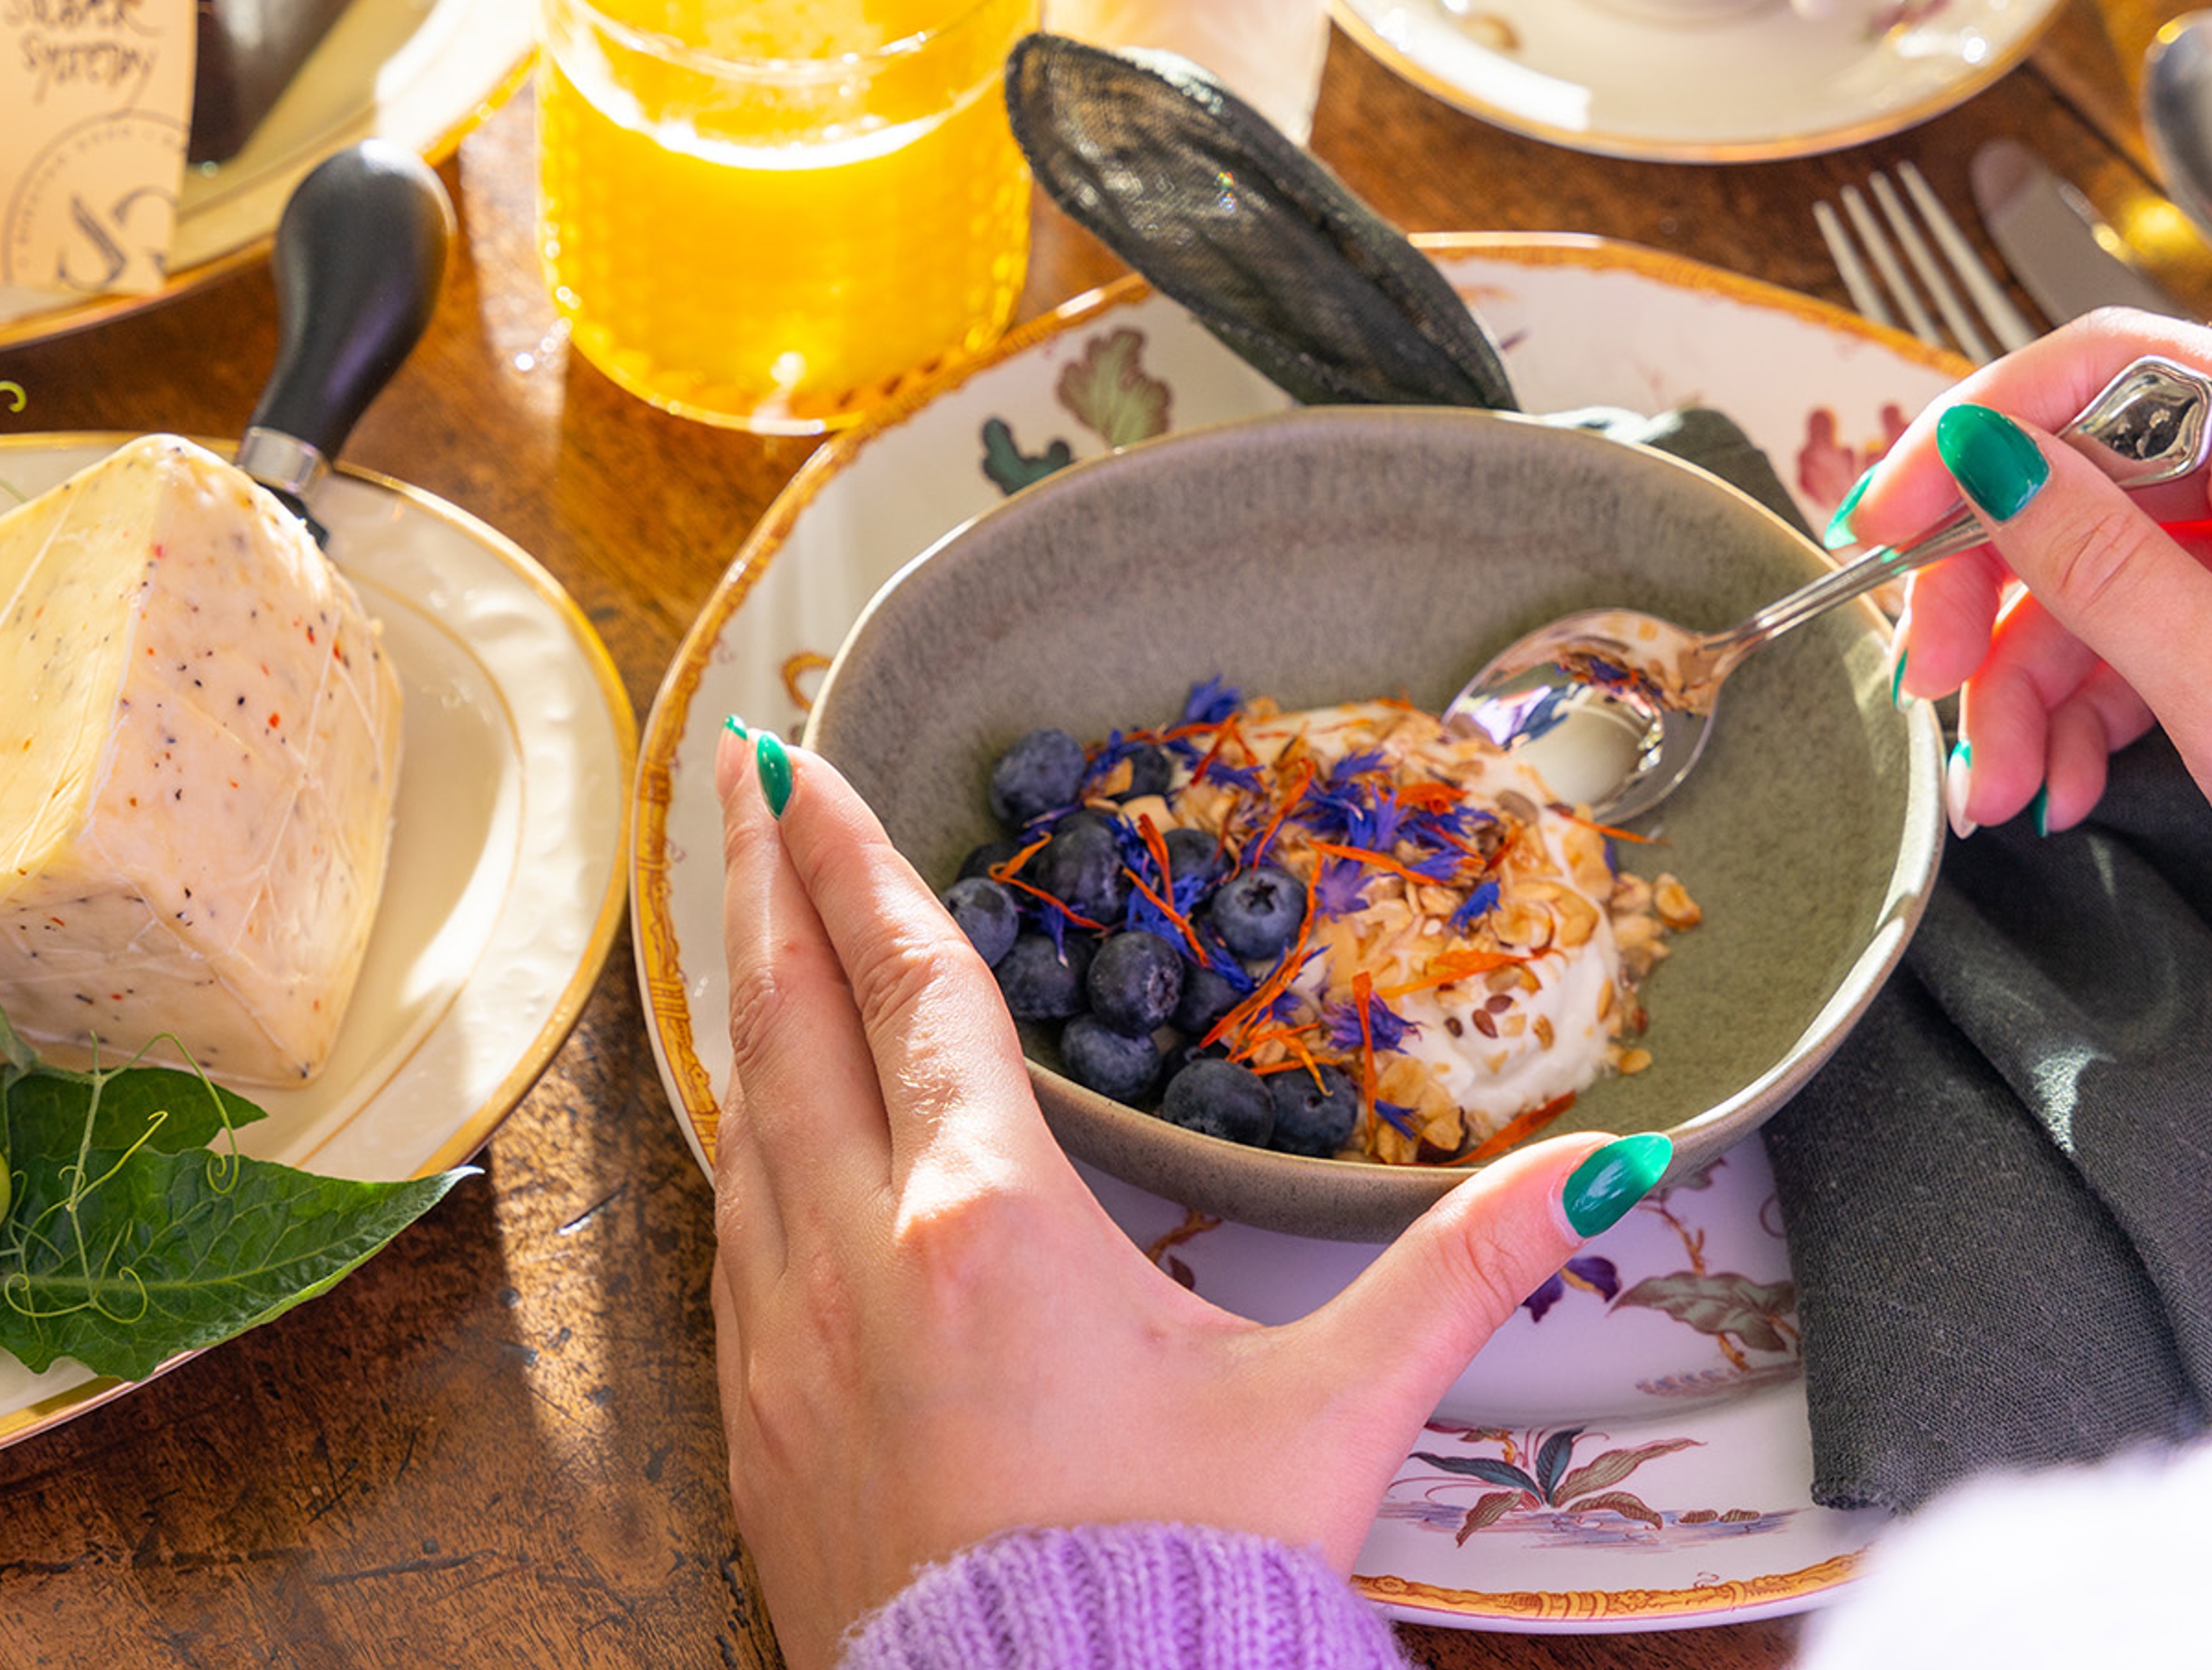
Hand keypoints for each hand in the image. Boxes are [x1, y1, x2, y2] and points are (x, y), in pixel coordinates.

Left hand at [709, 725, 1668, 1669]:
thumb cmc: (1179, 1584)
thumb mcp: (1332, 1414)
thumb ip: (1464, 1268)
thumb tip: (1610, 1165)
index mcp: (981, 1218)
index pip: (908, 978)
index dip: (852, 853)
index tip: (799, 755)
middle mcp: (851, 1250)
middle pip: (789, 1012)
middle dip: (766, 877)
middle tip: (742, 776)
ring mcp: (782, 1333)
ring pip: (743, 1116)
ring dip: (750, 1000)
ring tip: (753, 921)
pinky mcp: (755, 1412)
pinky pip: (730, 1228)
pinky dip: (742, 1135)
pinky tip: (760, 1119)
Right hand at [1832, 311, 2211, 833]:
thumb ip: (2096, 558)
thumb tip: (1983, 456)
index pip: (2101, 365)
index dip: (1975, 430)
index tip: (1890, 516)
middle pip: (2073, 482)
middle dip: (1983, 596)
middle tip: (1926, 674)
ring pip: (2085, 579)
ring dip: (2017, 688)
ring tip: (2004, 782)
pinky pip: (2124, 637)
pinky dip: (2069, 713)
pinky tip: (2054, 777)